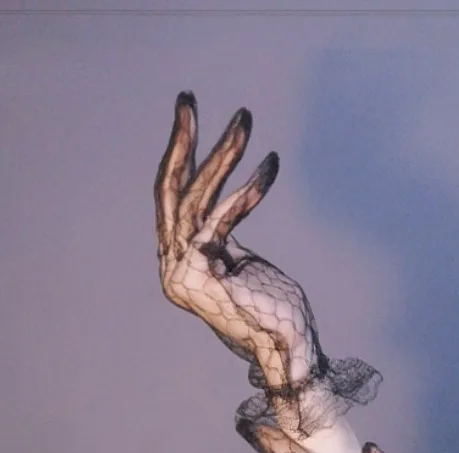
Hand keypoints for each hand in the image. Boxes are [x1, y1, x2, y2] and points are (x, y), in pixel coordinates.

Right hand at [154, 92, 379, 436]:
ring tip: (243, 120)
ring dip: (222, 154)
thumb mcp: (241, 263)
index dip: (184, 159)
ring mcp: (182, 272)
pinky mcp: (202, 272)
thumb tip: (218, 209)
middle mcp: (173, 268)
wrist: (288, 348)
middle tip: (187, 98)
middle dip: (180, 142)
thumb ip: (221, 237)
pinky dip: (249, 189)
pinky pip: (222, 216)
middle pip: (170, 192)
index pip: (174, 202)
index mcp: (180, 265)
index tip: (197, 122)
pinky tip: (271, 165)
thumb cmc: (274, 308)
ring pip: (194, 198)